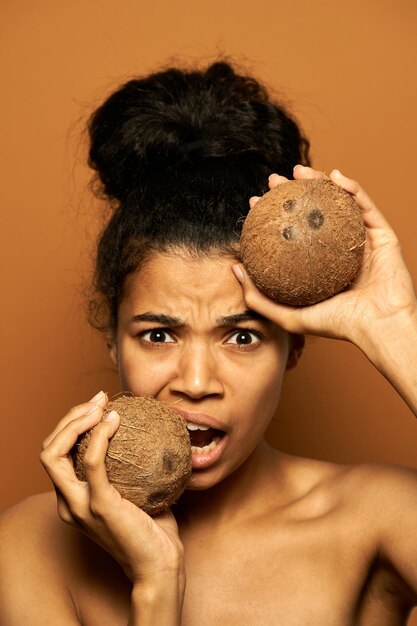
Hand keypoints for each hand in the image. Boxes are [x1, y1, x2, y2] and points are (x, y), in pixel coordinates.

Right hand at [40, 391, 184, 584]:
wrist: (160, 564)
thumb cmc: (153, 528)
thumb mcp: (136, 491)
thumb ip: (131, 465)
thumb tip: (146, 429)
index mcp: (72, 499)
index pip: (56, 453)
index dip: (71, 423)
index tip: (99, 404)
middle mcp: (67, 502)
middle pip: (48, 449)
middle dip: (68, 417)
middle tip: (98, 399)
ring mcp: (79, 505)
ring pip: (54, 453)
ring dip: (75, 421)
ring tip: (100, 405)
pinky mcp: (98, 506)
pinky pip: (92, 462)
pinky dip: (99, 435)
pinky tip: (116, 420)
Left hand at [234, 165, 416, 347]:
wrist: (379, 326)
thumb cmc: (337, 325)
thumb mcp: (289, 315)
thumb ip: (259, 297)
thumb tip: (235, 268)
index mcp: (320, 265)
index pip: (293, 233)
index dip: (274, 215)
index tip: (256, 203)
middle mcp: (339, 250)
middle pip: (314, 213)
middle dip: (292, 192)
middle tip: (274, 181)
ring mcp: (362, 241)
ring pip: (339, 203)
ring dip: (319, 181)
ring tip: (298, 170)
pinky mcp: (383, 236)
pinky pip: (365, 205)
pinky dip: (351, 187)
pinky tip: (334, 176)